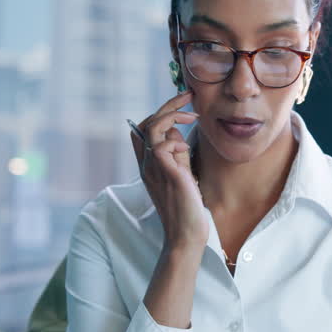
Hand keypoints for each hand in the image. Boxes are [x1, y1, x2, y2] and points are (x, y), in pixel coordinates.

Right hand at [132, 91, 207, 250]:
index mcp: (148, 164)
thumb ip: (178, 154)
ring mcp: (154, 170)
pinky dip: (176, 141)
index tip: (182, 104)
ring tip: (192, 116)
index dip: (158, 112)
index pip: (140, 130)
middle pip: (147, 123)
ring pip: (152, 129)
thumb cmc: (187, 207)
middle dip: (168, 105)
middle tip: (189, 96)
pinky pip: (162, 147)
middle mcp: (147, 165)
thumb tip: (178, 133)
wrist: (186, 236)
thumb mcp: (182, 174)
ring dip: (173, 116)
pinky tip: (187, 149)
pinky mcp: (168, 176)